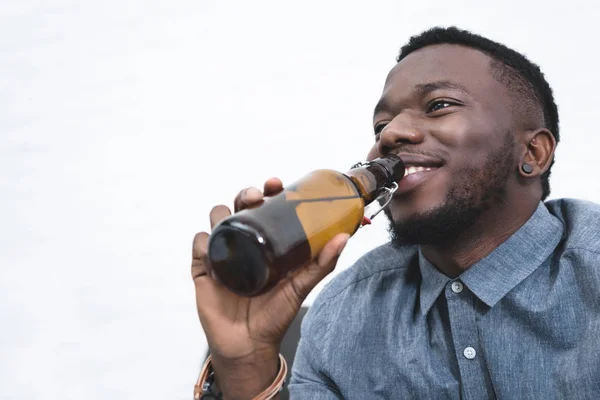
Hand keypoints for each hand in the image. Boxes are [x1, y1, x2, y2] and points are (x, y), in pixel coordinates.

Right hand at [191, 177, 349, 396]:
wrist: (249, 345)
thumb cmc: (275, 315)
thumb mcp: (301, 286)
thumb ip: (322, 263)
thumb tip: (343, 237)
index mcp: (266, 241)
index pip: (264, 206)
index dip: (267, 190)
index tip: (275, 184)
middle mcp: (244, 242)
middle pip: (238, 206)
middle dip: (244, 194)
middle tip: (255, 198)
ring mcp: (223, 253)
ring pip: (216, 219)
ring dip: (222, 213)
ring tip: (234, 220)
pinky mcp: (204, 268)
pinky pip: (198, 245)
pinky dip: (204, 241)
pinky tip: (215, 247)